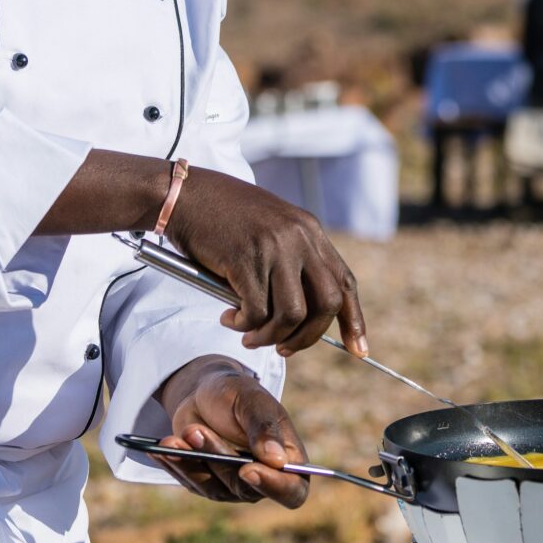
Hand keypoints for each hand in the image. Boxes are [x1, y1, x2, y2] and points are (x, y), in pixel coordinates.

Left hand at [151, 356, 309, 506]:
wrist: (206, 393)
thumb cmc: (238, 393)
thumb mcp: (252, 400)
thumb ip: (265, 426)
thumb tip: (278, 461)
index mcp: (288, 459)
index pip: (292, 489)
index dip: (275, 487)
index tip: (248, 470)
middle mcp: (263, 479)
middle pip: (245, 488)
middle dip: (218, 458)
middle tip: (196, 430)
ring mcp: (233, 486)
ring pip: (213, 487)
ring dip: (193, 460)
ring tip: (179, 434)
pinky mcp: (206, 484)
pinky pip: (190, 480)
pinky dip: (176, 463)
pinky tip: (162, 447)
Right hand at [168, 168, 367, 357]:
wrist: (185, 194)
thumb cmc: (223, 218)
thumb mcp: (271, 231)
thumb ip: (291, 262)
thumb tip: (302, 316)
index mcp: (309, 230)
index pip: (344, 281)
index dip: (352, 318)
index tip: (357, 348)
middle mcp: (298, 238)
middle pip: (326, 303)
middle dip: (309, 337)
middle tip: (284, 348)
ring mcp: (274, 248)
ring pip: (292, 314)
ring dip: (270, 336)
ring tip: (249, 336)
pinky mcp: (246, 261)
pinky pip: (256, 312)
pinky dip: (243, 325)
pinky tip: (228, 318)